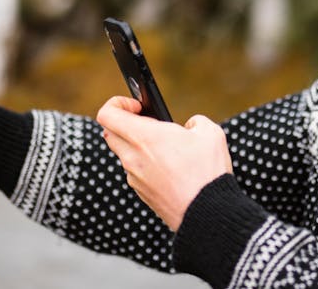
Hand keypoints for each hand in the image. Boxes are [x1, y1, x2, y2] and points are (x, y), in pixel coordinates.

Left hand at [96, 96, 231, 231]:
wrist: (207, 214)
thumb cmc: (207, 173)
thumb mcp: (210, 134)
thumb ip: (196, 122)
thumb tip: (190, 127)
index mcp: (143, 137)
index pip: (107, 114)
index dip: (117, 103)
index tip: (137, 106)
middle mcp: (132, 157)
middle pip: (110, 132)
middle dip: (125, 123)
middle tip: (150, 123)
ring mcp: (134, 177)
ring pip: (123, 153)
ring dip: (138, 145)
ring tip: (166, 147)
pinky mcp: (141, 193)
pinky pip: (135, 172)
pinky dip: (146, 164)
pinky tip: (170, 168)